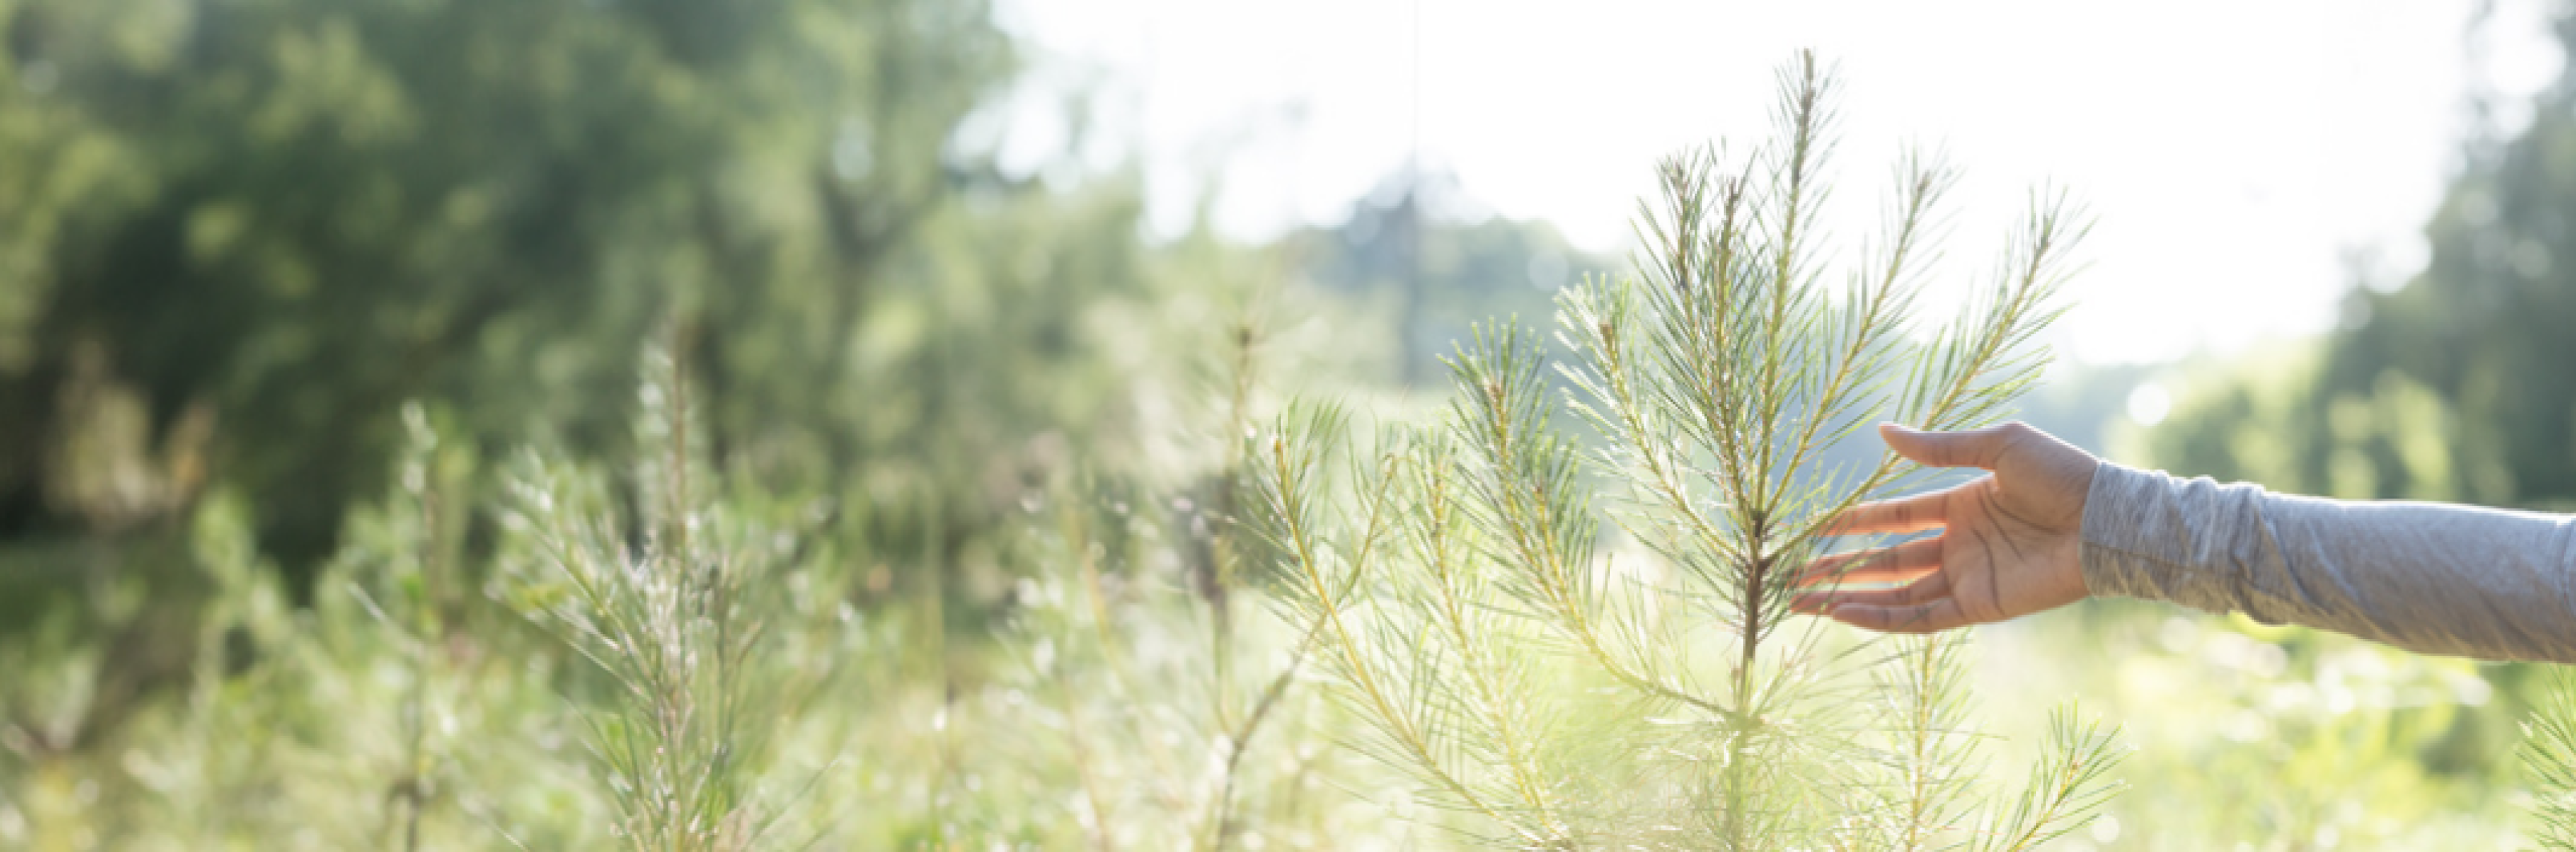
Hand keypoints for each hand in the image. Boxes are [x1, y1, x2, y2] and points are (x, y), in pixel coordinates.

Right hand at [1788, 421, 2099, 632]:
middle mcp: (1958, 545)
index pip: (1893, 518)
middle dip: (1838, 567)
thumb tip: (1883, 432)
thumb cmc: (2062, 474)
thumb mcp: (1996, 446)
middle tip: (1791, 573)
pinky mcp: (1979, 604)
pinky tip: (1844, 613)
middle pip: (1884, 560)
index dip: (1852, 522)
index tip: (1812, 527)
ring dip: (1848, 596)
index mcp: (1960, 505)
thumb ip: (1938, 447)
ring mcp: (1966, 577)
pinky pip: (1920, 617)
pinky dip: (1881, 617)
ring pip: (1893, 593)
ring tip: (1801, 600)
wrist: (2106, 518)